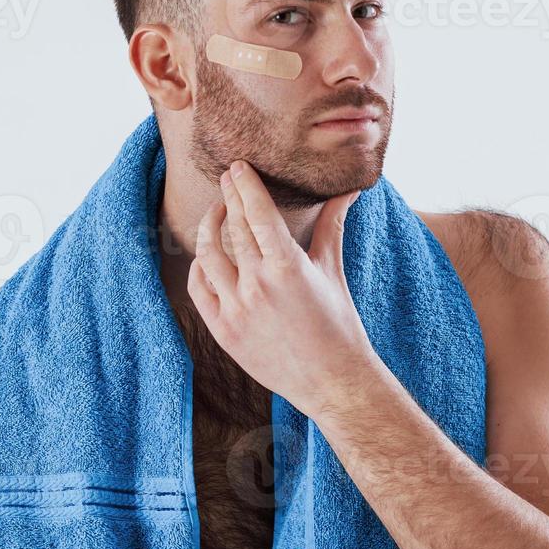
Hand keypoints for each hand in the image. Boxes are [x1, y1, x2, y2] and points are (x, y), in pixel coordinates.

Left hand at [187, 159, 379, 417]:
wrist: (332, 381)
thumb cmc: (339, 326)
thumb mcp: (334, 270)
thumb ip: (333, 225)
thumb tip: (350, 190)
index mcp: (287, 266)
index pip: (257, 212)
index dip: (244, 185)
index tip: (237, 167)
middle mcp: (257, 285)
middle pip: (233, 227)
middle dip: (228, 198)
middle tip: (227, 178)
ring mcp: (236, 309)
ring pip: (208, 254)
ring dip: (209, 227)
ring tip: (216, 213)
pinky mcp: (223, 331)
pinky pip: (198, 289)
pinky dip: (199, 267)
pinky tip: (207, 255)